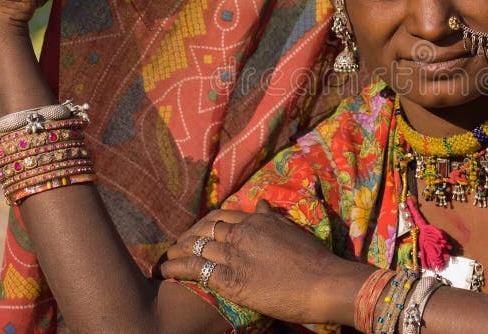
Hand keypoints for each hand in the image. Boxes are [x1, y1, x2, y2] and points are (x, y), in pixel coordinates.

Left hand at [161, 200, 374, 325]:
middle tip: (176, 245)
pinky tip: (164, 272)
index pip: (221, 217)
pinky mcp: (230, 279)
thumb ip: (272, 219)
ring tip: (164, 259)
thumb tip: (260, 204)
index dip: (204, 225)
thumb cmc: (314, 260)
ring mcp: (235, 255)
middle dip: (186, 237)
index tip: (196, 232)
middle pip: (203, 230)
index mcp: (257, 221)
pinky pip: (194, 269)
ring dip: (176, 252)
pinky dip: (176, 268)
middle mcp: (242, 234)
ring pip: (195, 248)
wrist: (323, 282)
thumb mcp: (291, 231)